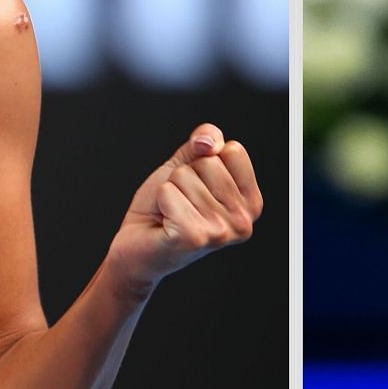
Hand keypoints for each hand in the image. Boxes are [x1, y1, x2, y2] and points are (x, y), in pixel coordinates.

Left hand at [105, 123, 262, 294]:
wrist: (136, 247)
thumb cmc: (164, 207)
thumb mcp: (188, 164)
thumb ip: (204, 142)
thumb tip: (208, 142)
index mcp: (251, 202)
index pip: (233, 150)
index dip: (206, 159)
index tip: (198, 185)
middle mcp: (243, 221)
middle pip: (209, 162)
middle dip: (185, 176)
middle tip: (181, 203)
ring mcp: (221, 232)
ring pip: (185, 176)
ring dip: (170, 191)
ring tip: (171, 214)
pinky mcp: (194, 237)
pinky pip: (168, 192)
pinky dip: (159, 201)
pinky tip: (164, 222)